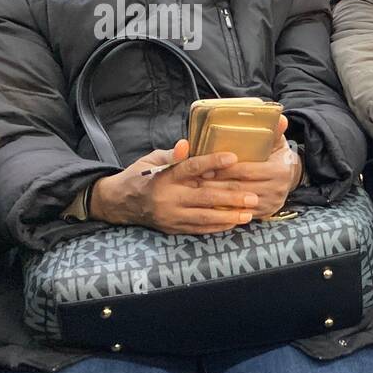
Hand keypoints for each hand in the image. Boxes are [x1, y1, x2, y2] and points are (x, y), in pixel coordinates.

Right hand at [90, 141, 257, 233]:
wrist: (119, 203)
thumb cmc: (141, 176)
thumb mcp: (152, 160)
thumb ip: (174, 155)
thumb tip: (187, 144)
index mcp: (163, 176)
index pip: (191, 167)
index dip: (212, 161)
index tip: (234, 157)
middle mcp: (167, 197)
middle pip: (204, 196)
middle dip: (231, 196)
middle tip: (253, 196)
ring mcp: (170, 215)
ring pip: (204, 216)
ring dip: (229, 216)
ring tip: (249, 213)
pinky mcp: (172, 228)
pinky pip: (198, 229)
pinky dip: (217, 227)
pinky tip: (234, 223)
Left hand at [201, 115, 300, 217]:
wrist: (291, 177)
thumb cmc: (277, 156)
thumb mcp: (277, 142)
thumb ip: (274, 131)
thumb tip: (279, 117)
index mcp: (279, 170)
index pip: (246, 171)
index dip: (224, 170)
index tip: (204, 168)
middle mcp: (277, 189)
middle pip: (239, 188)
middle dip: (215, 185)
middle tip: (194, 181)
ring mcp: (271, 203)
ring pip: (238, 202)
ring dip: (217, 198)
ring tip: (198, 192)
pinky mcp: (266, 213)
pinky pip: (242, 214)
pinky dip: (225, 210)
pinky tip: (210, 205)